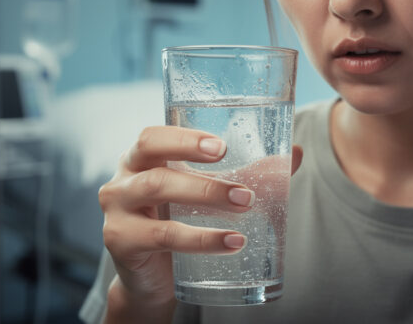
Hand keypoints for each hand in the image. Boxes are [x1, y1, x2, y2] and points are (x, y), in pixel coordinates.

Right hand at [98, 126, 302, 321]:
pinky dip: (202, 238)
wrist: (153, 278)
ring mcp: (117, 210)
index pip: (153, 135)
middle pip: (152, 156)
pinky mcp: (122, 241)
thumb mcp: (206, 195)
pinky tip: (232, 242)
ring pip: (158, 189)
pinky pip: (163, 235)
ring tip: (245, 205)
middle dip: (200, 162)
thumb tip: (295, 153)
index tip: (222, 146)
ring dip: (207, 195)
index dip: (184, 137)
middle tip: (241, 182)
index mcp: (141, 159)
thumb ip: (248, 174)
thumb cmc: (180, 222)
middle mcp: (123, 178)